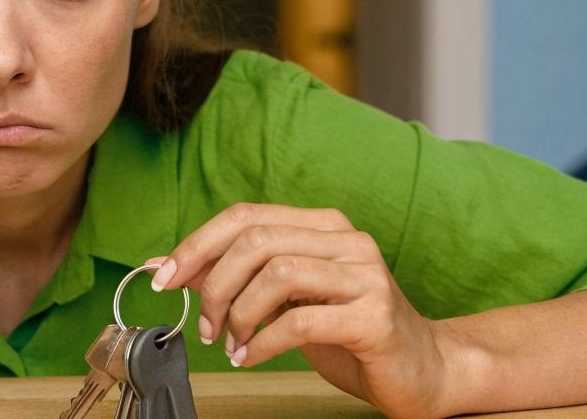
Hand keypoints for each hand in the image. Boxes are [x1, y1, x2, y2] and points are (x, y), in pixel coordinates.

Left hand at [151, 203, 461, 417]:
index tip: (164, 278)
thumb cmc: (350, 331)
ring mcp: (364, 275)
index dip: (198, 245)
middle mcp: (347, 240)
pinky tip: (250, 356)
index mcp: (324, 226)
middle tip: (205, 326)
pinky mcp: (374, 316)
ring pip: (277, 273)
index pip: (247, 216)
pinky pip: (300, 320)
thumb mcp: (287, 298)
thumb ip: (237, 276)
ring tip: (231, 344)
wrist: (422, 370)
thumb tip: (165, 264)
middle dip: (214, 284)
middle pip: (257, 240)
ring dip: (238, 314)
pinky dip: (261, 342)